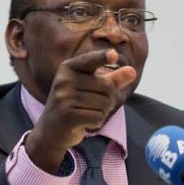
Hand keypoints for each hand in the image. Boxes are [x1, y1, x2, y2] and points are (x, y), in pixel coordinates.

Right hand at [25, 49, 135, 173]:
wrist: (51, 130)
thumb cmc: (74, 104)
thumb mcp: (91, 88)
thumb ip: (112, 79)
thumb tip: (133, 71)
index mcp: (68, 68)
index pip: (89, 61)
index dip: (102, 57)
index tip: (114, 54)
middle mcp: (64, 80)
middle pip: (106, 86)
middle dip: (109, 99)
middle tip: (94, 105)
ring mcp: (63, 97)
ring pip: (104, 103)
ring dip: (102, 112)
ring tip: (87, 113)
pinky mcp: (66, 115)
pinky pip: (97, 117)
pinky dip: (97, 122)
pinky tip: (85, 122)